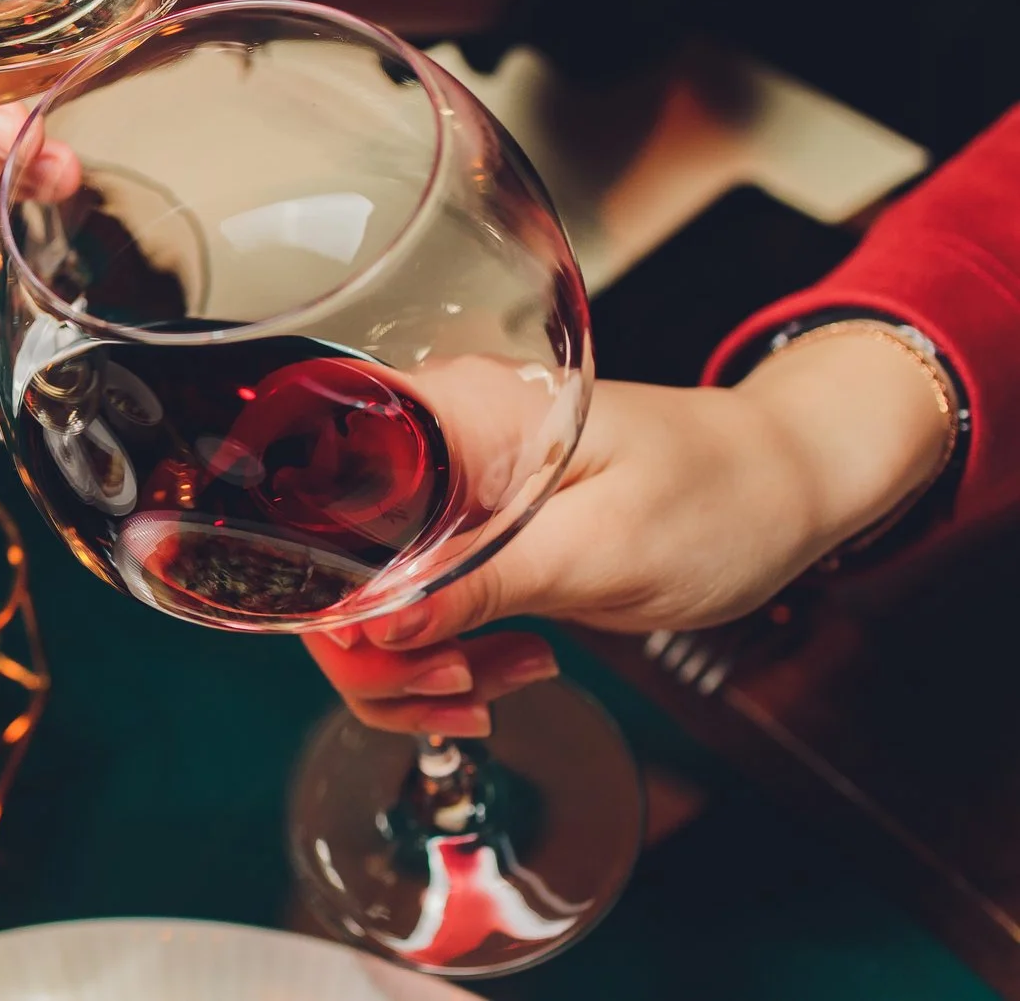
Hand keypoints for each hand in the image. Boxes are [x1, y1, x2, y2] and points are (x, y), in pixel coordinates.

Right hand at [306, 340, 954, 733]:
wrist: (790, 486)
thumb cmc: (720, 495)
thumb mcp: (604, 549)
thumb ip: (482, 581)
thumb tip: (368, 624)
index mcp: (450, 414)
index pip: (317, 494)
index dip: (327, 590)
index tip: (402, 654)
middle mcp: (429, 439)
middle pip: (326, 558)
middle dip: (376, 650)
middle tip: (461, 692)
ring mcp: (445, 488)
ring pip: (363, 594)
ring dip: (410, 667)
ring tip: (495, 685)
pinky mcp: (467, 530)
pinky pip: (411, 602)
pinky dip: (439, 655)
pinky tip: (503, 670)